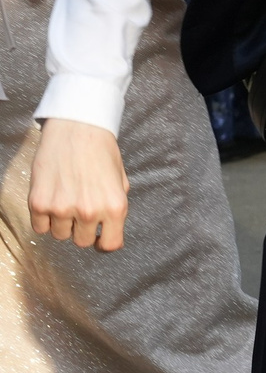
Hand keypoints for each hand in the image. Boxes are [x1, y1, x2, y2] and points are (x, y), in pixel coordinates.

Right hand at [29, 118, 128, 251]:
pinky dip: (44, 219)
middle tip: (80, 209)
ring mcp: (62, 208)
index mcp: (115, 207)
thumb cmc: (101, 151)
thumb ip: (115, 205)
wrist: (77, 128)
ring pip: (60, 235)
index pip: (109, 245)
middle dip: (82, 229)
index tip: (99, 236)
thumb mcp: (120, 180)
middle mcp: (89, 211)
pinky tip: (51, 201)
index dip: (104, 241)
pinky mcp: (39, 203)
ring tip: (66, 200)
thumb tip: (108, 226)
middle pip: (82, 241)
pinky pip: (40, 227)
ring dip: (62, 223)